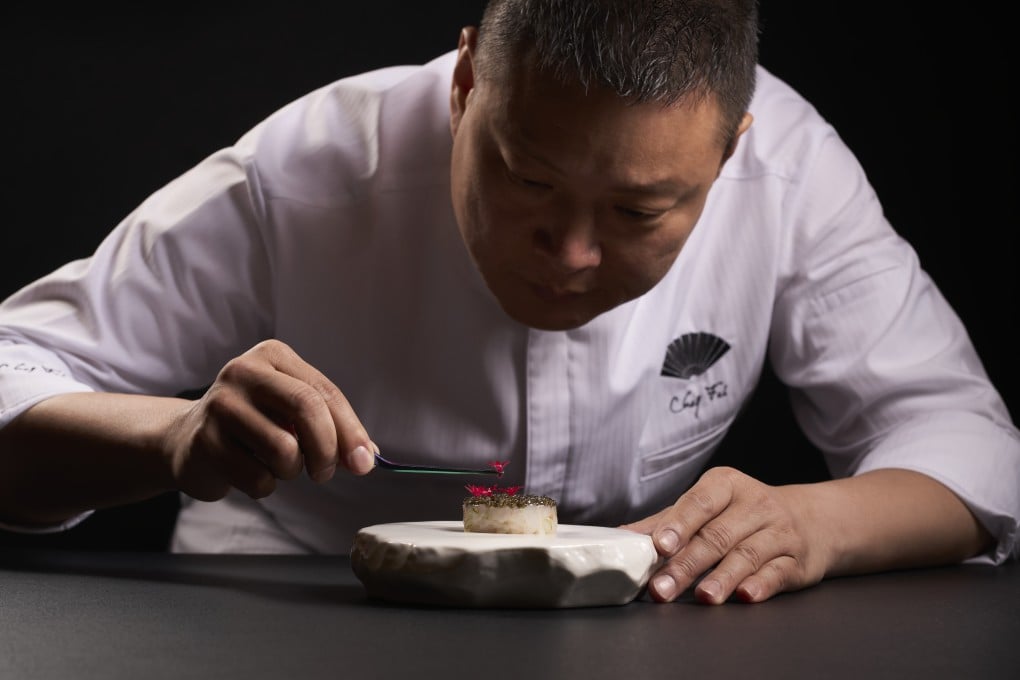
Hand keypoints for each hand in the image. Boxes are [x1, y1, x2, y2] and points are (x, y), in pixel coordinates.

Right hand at [163, 339, 375, 501]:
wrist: (187, 440)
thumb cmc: (254, 425)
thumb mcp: (293, 414)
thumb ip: (332, 428)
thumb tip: (367, 455)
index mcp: (273, 356)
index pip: (325, 393)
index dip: (351, 431)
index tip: (364, 462)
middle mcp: (244, 371)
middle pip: (306, 409)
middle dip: (327, 450)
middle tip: (324, 472)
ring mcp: (220, 404)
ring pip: (283, 448)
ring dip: (291, 471)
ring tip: (279, 465)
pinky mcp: (204, 441)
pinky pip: (256, 477)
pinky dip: (265, 485)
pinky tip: (251, 472)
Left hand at [622, 466, 827, 603]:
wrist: (813, 519)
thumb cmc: (745, 513)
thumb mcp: (710, 506)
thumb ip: (667, 521)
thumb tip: (622, 537)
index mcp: (726, 486)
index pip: (699, 503)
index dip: (678, 524)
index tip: (660, 545)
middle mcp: (754, 504)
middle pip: (716, 536)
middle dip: (687, 564)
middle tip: (662, 588)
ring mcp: (778, 532)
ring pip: (747, 555)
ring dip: (722, 578)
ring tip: (702, 596)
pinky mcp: (797, 560)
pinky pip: (778, 572)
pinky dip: (762, 584)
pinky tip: (745, 596)